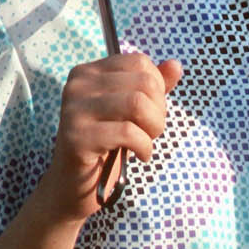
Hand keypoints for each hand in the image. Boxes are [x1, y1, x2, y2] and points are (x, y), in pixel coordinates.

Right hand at [39, 52, 178, 220]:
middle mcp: (77, 85)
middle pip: (143, 82)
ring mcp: (74, 110)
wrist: (73, 187)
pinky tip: (140, 156)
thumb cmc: (105, 147)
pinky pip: (128, 132)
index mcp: (88, 73)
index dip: (157, 89)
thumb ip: (151, 87)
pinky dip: (144, 147)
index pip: (139, 62)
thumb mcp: (130, 113)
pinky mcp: (77, 137)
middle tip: (150, 132)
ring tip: (145, 143)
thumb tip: (176, 65)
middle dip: (159, 111)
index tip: (149, 113)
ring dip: (153, 128)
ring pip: (137, 103)